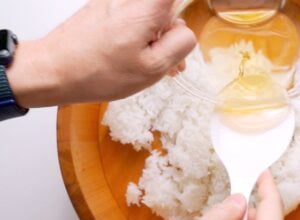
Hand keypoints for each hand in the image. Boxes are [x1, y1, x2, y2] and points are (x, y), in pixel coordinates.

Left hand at [7, 0, 195, 107]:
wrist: (53, 71)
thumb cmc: (100, 72)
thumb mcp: (152, 67)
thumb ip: (179, 44)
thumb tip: (186, 31)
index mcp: (146, 9)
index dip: (182, 10)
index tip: (178, 35)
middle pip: (165, 7)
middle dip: (171, 32)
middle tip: (170, 62)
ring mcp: (114, 1)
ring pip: (148, 14)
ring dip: (155, 37)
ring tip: (148, 65)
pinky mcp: (102, 8)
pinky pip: (131, 17)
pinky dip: (138, 35)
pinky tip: (131, 58)